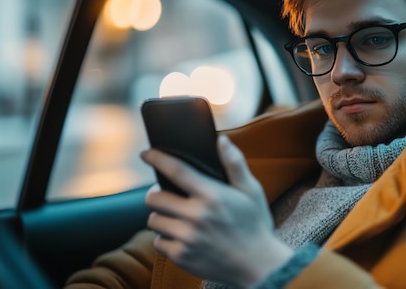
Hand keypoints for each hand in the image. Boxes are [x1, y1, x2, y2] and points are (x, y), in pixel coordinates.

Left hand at [142, 135, 293, 287]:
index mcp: (212, 196)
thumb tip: (221, 139)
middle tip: (170, 196)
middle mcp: (196, 216)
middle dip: (158, 194)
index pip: (177, 171)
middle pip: (154, 198)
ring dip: (162, 217)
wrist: (259, 265)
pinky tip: (183, 237)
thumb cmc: (255, 224)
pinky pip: (158, 242)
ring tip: (178, 218)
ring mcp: (187, 238)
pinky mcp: (182, 256)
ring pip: (153, 220)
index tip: (146, 153)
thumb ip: (235, 163)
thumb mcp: (251, 190)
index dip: (157, 159)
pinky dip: (166, 239)